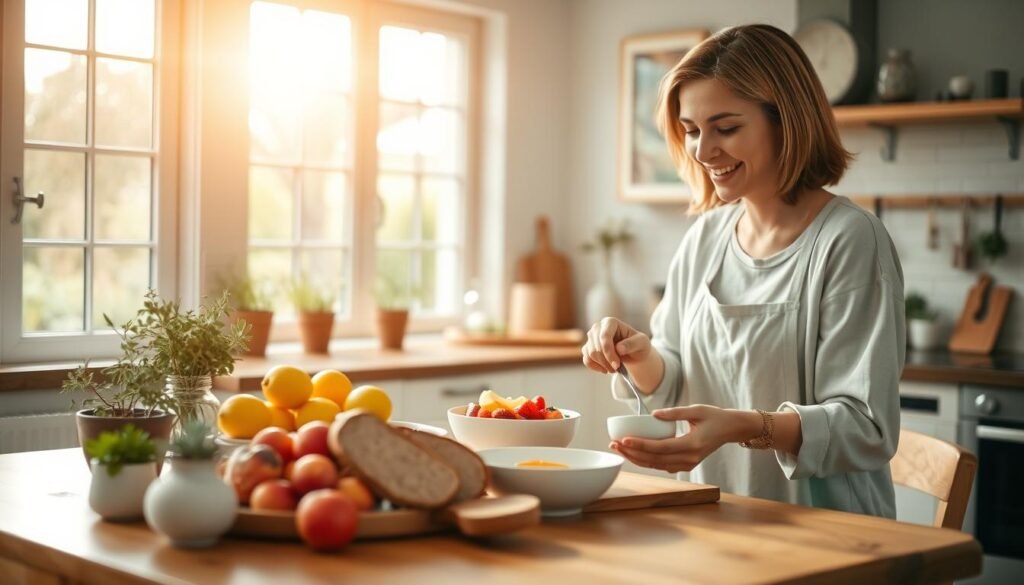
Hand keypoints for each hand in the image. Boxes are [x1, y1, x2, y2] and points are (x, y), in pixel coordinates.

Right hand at [581, 317, 650, 373]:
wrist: (633, 353)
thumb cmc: (638, 345)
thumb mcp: (642, 343)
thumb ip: (632, 344)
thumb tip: (619, 348)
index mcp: (610, 322)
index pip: (604, 337)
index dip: (609, 352)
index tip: (617, 365)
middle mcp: (598, 327)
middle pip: (595, 347)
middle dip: (606, 361)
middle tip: (617, 368)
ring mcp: (591, 337)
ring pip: (590, 354)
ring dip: (602, 365)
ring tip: (614, 369)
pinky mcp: (588, 347)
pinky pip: (586, 359)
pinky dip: (595, 367)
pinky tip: (605, 369)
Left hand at [609, 405, 756, 473]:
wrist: (731, 429)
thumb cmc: (714, 417)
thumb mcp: (696, 410)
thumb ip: (674, 413)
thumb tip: (652, 414)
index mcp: (692, 445)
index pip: (660, 448)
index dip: (640, 445)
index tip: (623, 440)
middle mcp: (689, 458)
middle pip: (654, 460)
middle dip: (631, 453)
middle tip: (613, 444)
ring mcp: (688, 464)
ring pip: (656, 465)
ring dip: (636, 458)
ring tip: (618, 449)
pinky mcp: (686, 465)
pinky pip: (662, 465)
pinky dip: (646, 460)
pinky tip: (633, 453)